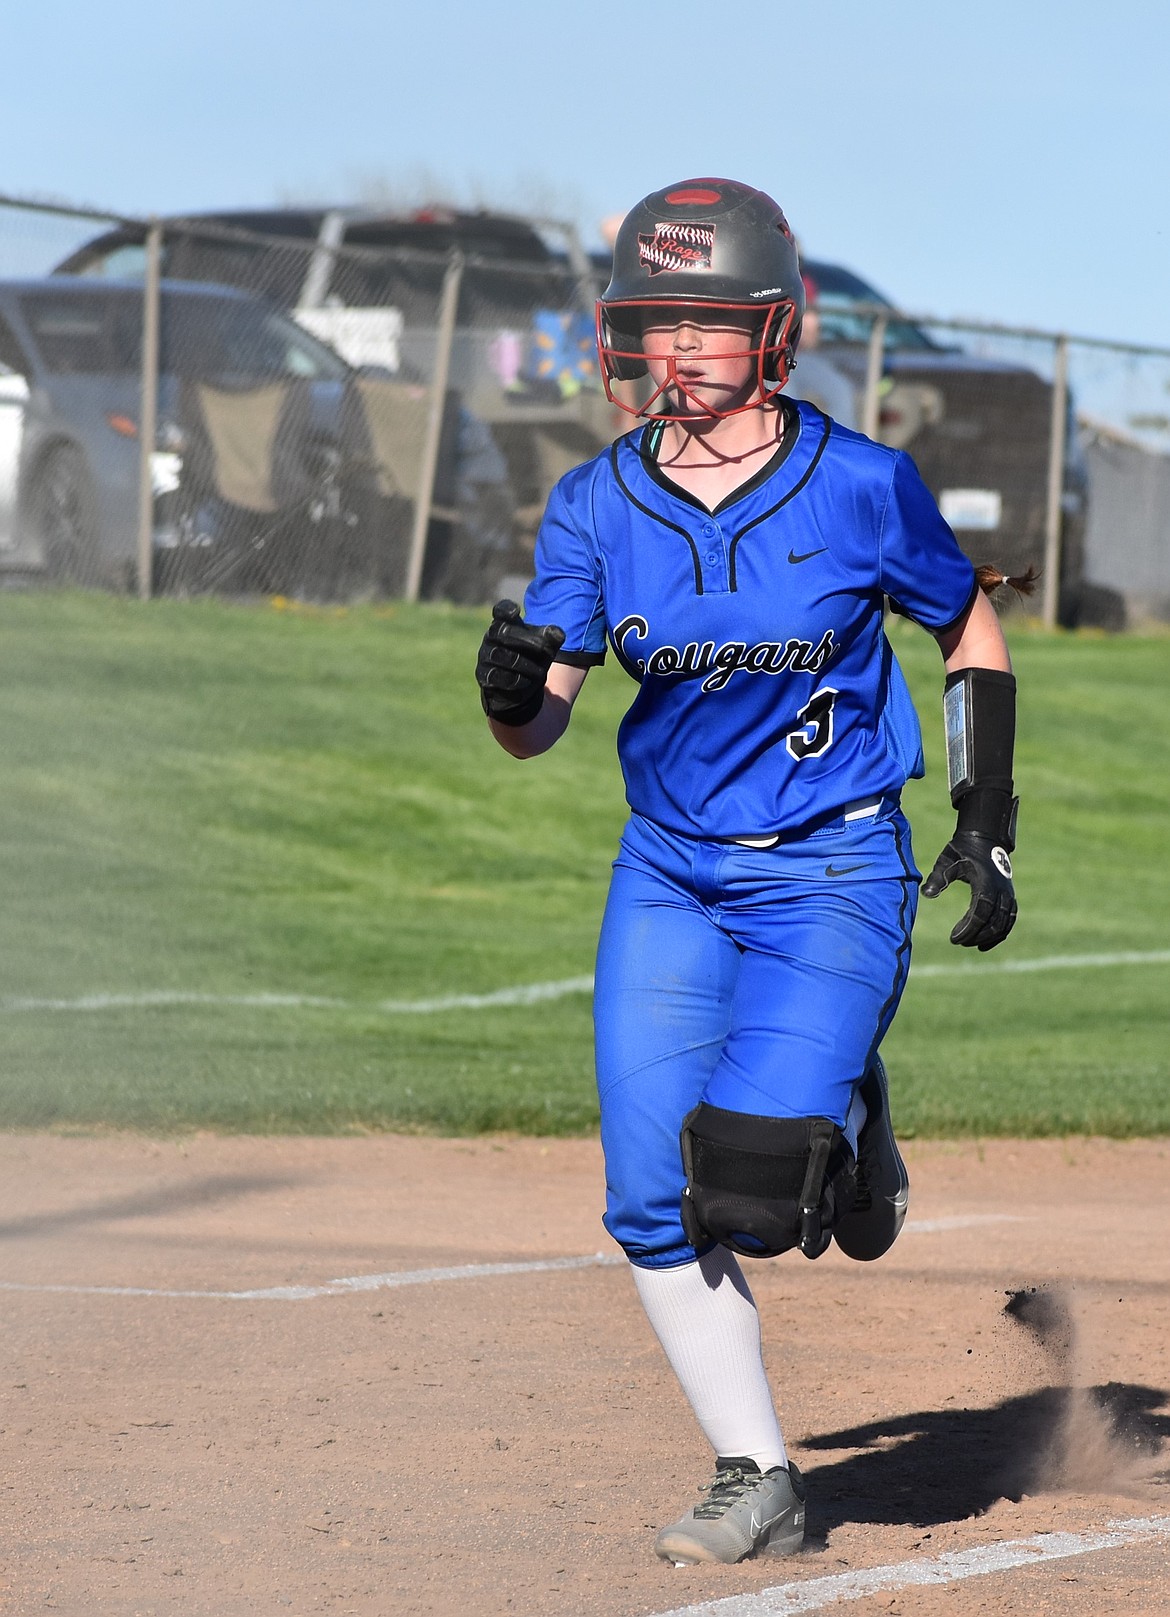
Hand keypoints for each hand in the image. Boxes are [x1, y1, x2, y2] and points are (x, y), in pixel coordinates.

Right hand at [475, 600, 564, 726]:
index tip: (517, 611)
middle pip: (503, 632)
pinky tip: (527, 682)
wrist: (523, 688)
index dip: (506, 609)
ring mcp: (485, 656)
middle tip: (545, 648)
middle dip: (527, 640)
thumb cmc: (534, 659)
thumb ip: (553, 637)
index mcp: (505, 624)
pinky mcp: (484, 676)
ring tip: (540, 672)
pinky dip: (515, 679)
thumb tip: (558, 633)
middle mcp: (491, 638)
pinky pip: (496, 675)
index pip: (501, 611)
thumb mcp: (547, 647)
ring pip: (500, 655)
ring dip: (524, 663)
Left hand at [921, 831, 1015, 949]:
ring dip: (988, 937)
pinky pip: (1009, 919)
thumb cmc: (963, 849)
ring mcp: (1008, 893)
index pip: (980, 913)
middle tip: (958, 942)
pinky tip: (984, 944)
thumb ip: (938, 877)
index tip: (953, 938)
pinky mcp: (1009, 895)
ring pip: (1004, 924)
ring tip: (970, 945)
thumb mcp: (947, 860)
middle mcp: (1001, 890)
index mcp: (985, 883)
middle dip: (976, 936)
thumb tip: (927, 894)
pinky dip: (1000, 934)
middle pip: (993, 922)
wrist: (985, 837)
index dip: (968, 929)